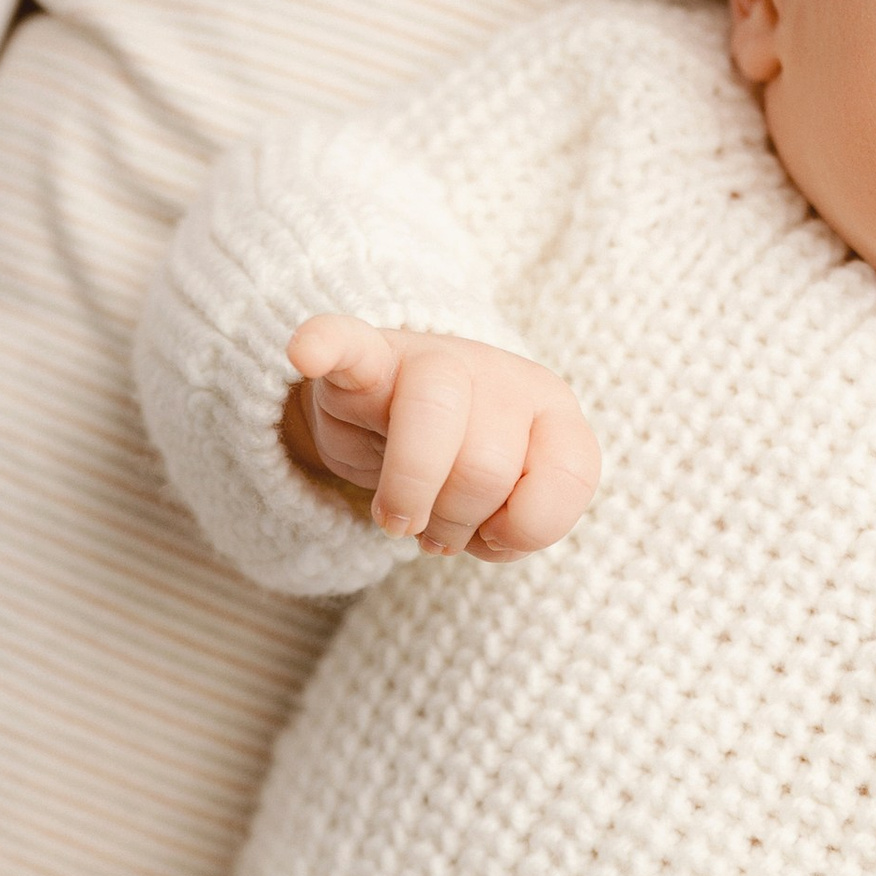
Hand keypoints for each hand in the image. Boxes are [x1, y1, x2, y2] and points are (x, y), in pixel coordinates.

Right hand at [280, 316, 600, 556]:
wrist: (401, 421)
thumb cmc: (463, 471)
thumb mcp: (509, 510)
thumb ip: (521, 527)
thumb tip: (476, 530)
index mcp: (551, 408)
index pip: (568, 474)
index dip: (524, 528)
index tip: (493, 532)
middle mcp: (501, 374)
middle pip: (485, 467)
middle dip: (452, 521)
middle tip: (428, 528)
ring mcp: (432, 358)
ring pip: (432, 425)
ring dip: (405, 496)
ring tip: (394, 515)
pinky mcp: (366, 356)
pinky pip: (346, 342)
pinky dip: (324, 346)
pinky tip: (306, 355)